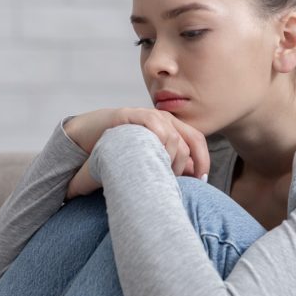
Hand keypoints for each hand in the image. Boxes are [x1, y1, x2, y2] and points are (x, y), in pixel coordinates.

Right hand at [65, 106, 210, 179]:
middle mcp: (164, 118)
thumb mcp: (151, 156)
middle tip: (182, 181)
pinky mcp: (130, 114)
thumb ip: (171, 163)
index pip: (197, 141)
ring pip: (174, 136)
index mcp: (172, 127)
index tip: (201, 181)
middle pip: (191, 139)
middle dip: (191, 163)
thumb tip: (195, 175)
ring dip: (172, 158)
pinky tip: (152, 157)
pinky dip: (158, 140)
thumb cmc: (123, 146)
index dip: (203, 161)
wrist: (91, 133)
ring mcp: (147, 115)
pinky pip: (152, 124)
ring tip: (163, 174)